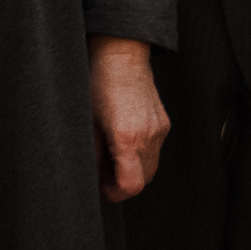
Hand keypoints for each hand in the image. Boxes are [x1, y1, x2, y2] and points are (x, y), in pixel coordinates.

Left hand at [88, 36, 169, 201]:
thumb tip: (94, 176)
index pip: (131, 186)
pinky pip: (155, 149)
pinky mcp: (164, 122)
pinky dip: (141, 154)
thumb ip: (93, 156)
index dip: (115, 194)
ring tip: (112, 155)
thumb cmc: (98, 85)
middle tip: (103, 172)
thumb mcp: (87, 124)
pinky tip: (124, 140)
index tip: (102, 189)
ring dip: (133, 169)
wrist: (121, 55)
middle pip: (144, 180)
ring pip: (151, 166)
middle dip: (123, 183)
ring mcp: (160, 129)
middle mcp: (148, 136)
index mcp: (126, 138)